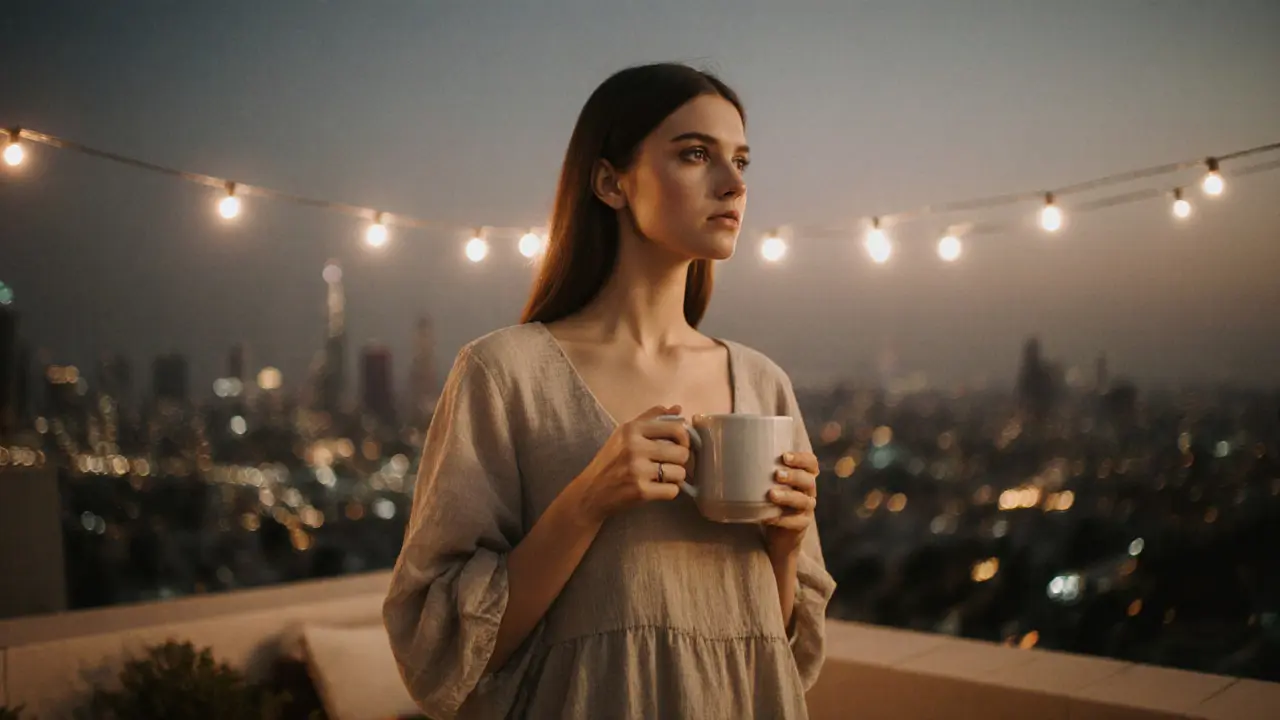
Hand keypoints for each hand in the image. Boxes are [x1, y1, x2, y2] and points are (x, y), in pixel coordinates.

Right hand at [571, 405, 690, 523]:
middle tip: (668, 464)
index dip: (684, 439)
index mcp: (632, 429)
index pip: (676, 428)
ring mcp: (638, 470)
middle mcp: (635, 447)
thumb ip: (651, 418)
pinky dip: (668, 491)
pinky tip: (656, 489)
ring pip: (680, 472)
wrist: (591, 492)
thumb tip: (678, 409)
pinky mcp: (641, 491)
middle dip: (679, 461)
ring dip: (674, 478)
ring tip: (660, 477)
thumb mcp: (624, 433)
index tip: (679, 446)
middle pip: (681, 452)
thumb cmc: (610, 461)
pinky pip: (673, 490)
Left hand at [763, 451, 817, 559]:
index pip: (810, 463)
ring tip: (771, 494)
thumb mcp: (768, 483)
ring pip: (803, 500)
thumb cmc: (771, 500)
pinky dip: (781, 519)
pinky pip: (795, 522)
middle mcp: (808, 491)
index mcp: (803, 475)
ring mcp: (807, 508)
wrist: (779, 533)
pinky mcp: (801, 524)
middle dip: (793, 476)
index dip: (801, 458)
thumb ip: (759, 470)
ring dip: (787, 496)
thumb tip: (728, 454)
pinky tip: (768, 517)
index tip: (784, 456)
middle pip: (808, 480)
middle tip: (777, 474)